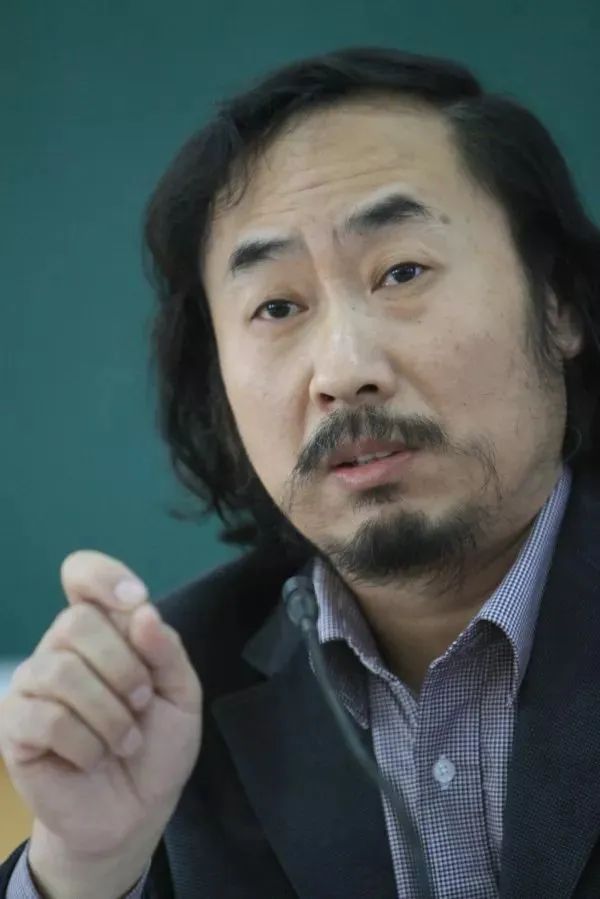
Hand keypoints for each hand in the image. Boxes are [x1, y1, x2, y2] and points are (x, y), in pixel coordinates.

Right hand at [0, 550, 202, 895]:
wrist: (136, 810)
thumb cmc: (158, 744)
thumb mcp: (181, 694)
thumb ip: (167, 651)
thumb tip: (143, 611)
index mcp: (103, 628)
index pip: (82, 573)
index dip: (102, 575)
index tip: (135, 599)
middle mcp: (62, 647)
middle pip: (77, 621)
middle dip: (123, 667)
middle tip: (141, 703)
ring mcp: (33, 685)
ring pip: (61, 671)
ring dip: (108, 714)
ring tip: (124, 740)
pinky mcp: (16, 727)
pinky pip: (45, 718)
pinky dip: (85, 743)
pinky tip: (94, 757)